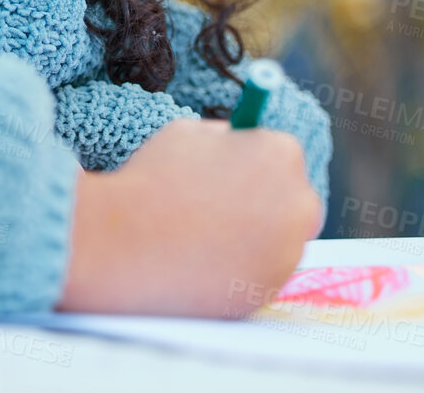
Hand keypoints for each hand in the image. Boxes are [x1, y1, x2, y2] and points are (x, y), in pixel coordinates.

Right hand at [54, 117, 321, 317]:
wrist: (125, 241)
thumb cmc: (153, 179)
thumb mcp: (189, 132)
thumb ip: (224, 136)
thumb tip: (236, 142)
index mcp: (281, 154)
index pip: (282, 156)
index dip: (252, 165)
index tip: (229, 177)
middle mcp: (298, 202)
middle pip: (293, 201)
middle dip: (265, 204)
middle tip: (223, 211)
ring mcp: (288, 252)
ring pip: (280, 243)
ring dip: (254, 240)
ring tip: (205, 239)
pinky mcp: (270, 291)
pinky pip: (262, 276)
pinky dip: (241, 271)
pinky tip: (204, 264)